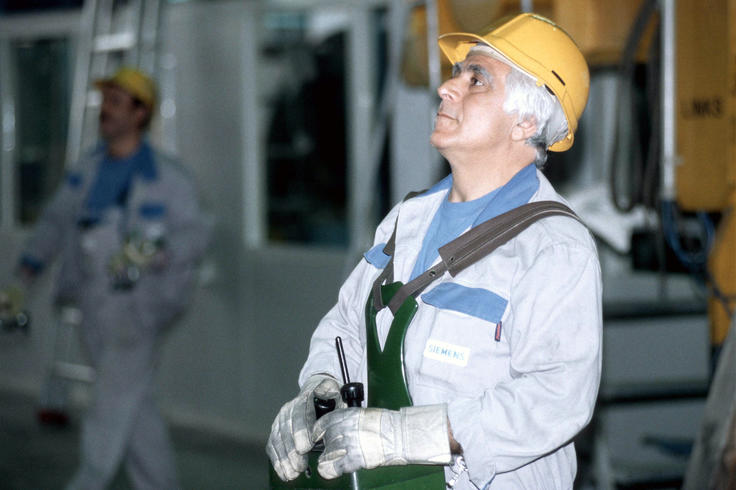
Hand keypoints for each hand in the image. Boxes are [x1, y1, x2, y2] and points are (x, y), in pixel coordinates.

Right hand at [266, 375, 342, 480]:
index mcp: (306, 395)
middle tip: (300, 466)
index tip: (305, 447)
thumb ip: (335, 395)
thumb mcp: (336, 393)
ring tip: (293, 473)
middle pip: (288, 428)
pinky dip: (277, 459)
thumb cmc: (330, 398)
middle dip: (292, 450)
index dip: (301, 430)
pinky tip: (283, 471)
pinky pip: (273, 444)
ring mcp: (282, 418)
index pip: (301, 411)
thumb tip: (334, 395)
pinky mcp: (277, 430)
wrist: (316, 395)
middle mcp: (290, 406)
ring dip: (285, 457)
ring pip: (279, 438)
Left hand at [311, 404, 451, 478]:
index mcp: (348, 415)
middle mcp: (346, 428)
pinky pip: (336, 467)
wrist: (401, 435)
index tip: (316, 436)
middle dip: (326, 446)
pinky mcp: (356, 459)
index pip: (324, 422)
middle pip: (326, 439)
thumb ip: (349, 420)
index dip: (317, 431)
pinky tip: (329, 471)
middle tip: (329, 450)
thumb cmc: (387, 424)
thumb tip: (337, 428)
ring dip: (327, 458)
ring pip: (328, 453)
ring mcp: (350, 444)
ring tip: (329, 461)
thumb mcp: (364, 415)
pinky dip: (330, 470)